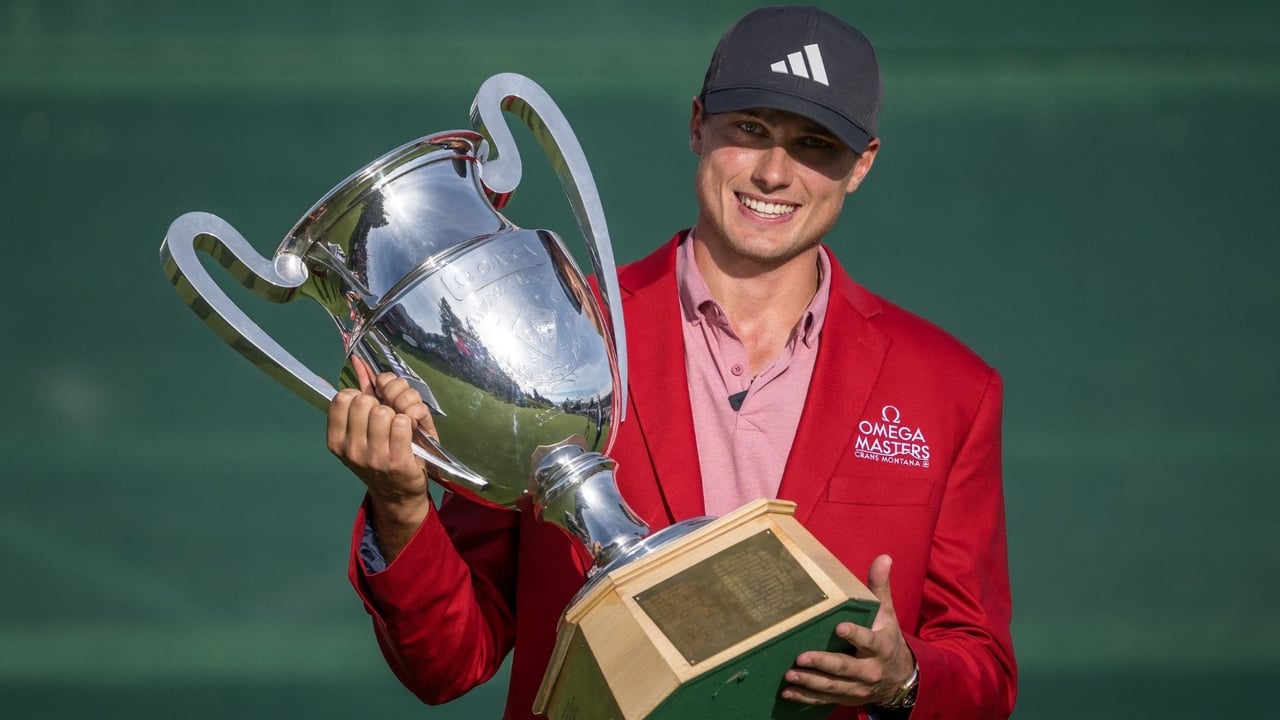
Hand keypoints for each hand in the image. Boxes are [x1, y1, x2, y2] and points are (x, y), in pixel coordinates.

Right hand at [327, 357, 437, 559]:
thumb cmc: (381, 455)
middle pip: (365, 402)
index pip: (342, 399)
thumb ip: (362, 392)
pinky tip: (411, 433)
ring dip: (398, 413)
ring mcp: (373, 457)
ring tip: (400, 425)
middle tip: (388, 416)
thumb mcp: (362, 429)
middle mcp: (351, 450)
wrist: (398, 493)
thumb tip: (358, 360)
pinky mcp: (397, 460)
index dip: (360, 395)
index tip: (369, 407)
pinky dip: (411, 421)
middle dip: (381, 402)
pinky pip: (403, 421)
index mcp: (336, 441)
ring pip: (385, 411)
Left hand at [781, 554, 915, 707]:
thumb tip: (883, 557)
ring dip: (811, 682)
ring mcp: (858, 687)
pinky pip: (825, 700)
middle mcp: (870, 669)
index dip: (854, 635)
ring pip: (833, 687)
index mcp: (880, 646)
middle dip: (823, 663)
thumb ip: (880, 587)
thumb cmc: (887, 638)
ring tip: (790, 675)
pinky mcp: (847, 697)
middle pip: (845, 667)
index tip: (839, 628)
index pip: (868, 640)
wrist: (900, 677)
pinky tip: (789, 692)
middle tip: (801, 657)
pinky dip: (806, 698)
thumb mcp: (887, 614)